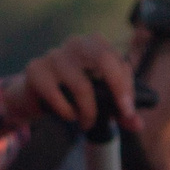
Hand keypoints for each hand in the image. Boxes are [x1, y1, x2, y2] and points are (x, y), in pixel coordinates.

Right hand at [8, 34, 140, 132]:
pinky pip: (57, 96)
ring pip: (81, 85)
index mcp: (95, 44)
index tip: (128, 112)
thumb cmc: (71, 93)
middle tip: (122, 114)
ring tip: (87, 123)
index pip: (119, 62)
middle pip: (104, 58)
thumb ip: (120, 112)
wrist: (31, 94)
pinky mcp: (36, 70)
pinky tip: (69, 116)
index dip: (127, 88)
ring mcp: (54, 55)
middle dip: (118, 88)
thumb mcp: (99, 100)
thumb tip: (138, 125)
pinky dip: (67, 112)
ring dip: (89, 111)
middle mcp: (75, 44)